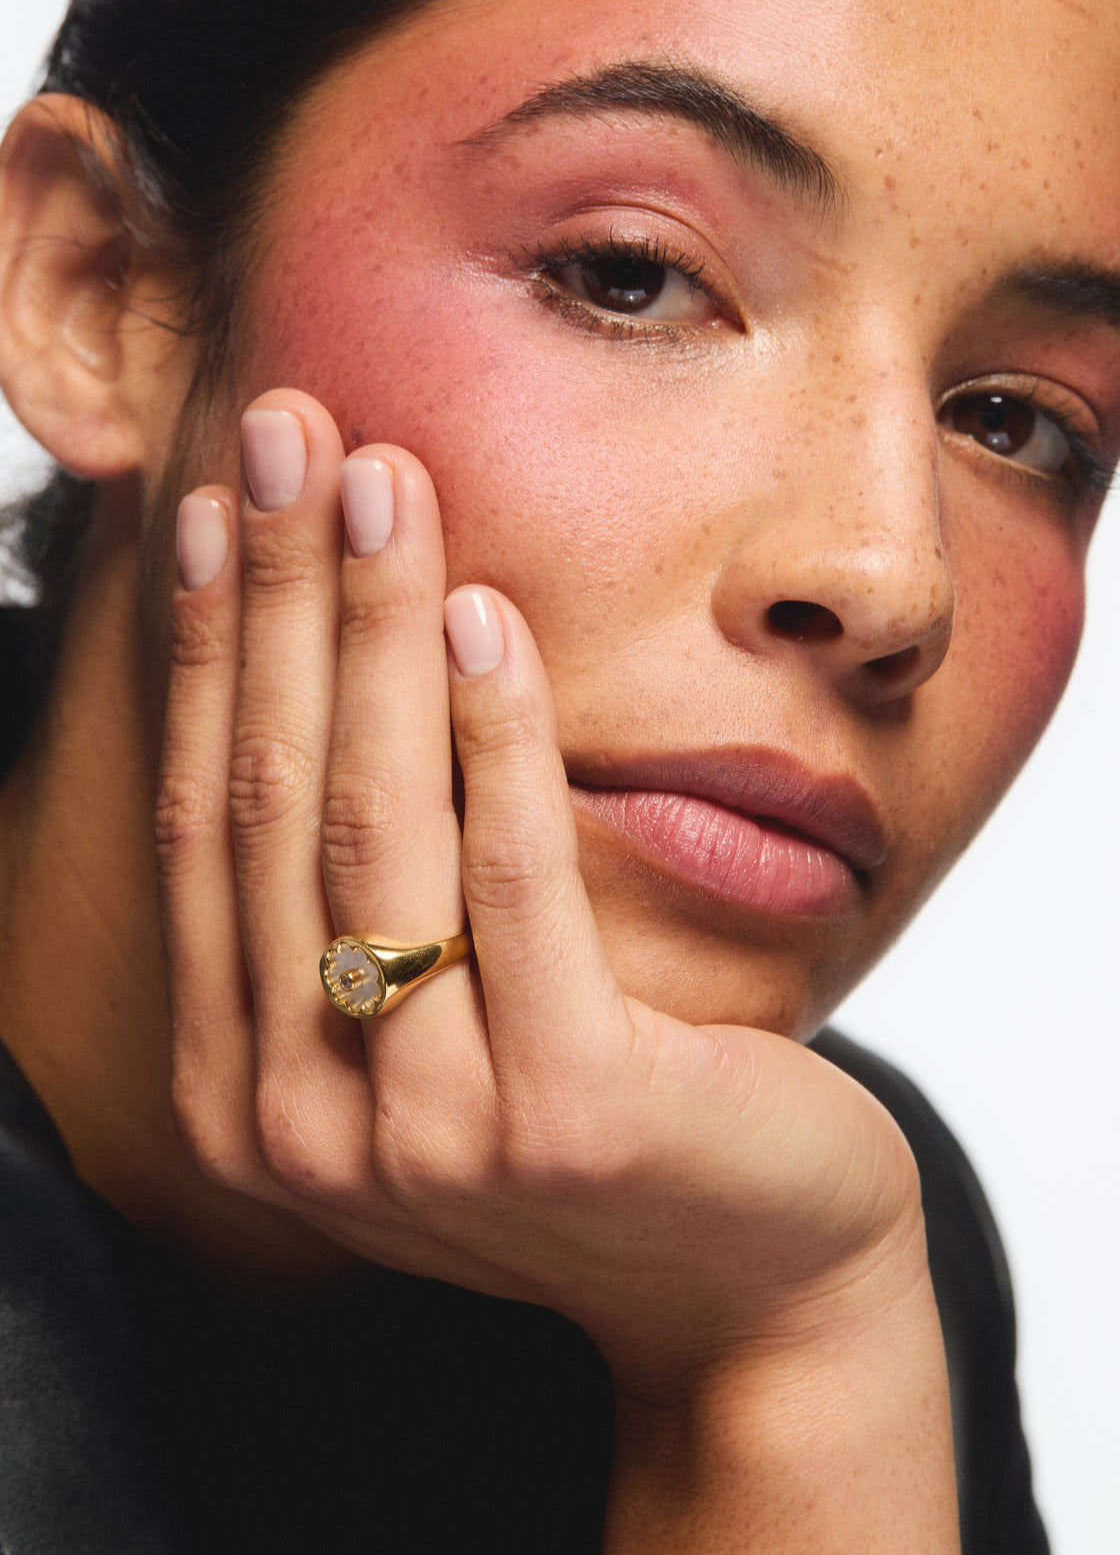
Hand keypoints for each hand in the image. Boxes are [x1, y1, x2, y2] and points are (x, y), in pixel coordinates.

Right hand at [158, 388, 929, 1386]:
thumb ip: (350, 900)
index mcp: (246, 1092)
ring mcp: (427, 1134)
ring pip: (376, 827)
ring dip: (371, 628)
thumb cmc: (591, 1111)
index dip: (208, 651)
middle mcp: (300, 1124)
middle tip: (284, 432)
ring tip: (381, 478)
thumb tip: (301, 670)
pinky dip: (496, 736)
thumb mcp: (436, 1015)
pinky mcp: (566, 1114)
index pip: (210, 824)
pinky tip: (487, 612)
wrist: (751, 1272)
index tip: (215, 505)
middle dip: (272, 597)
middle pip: (273, 802)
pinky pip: (516, 882)